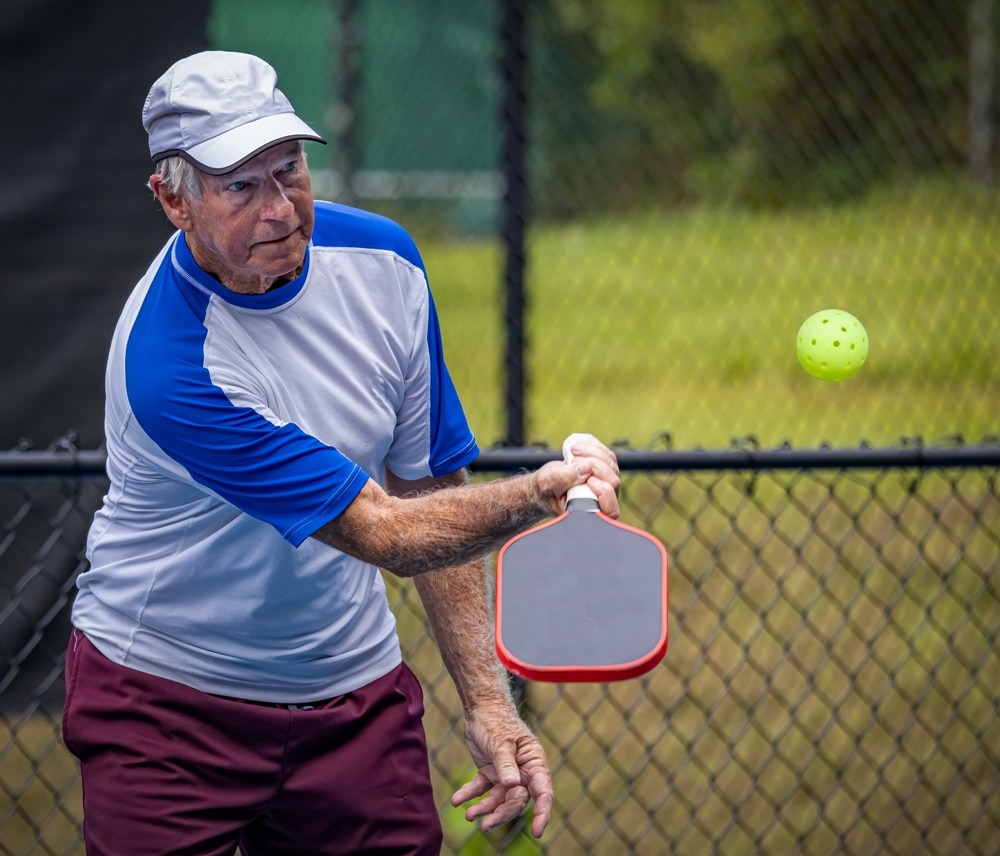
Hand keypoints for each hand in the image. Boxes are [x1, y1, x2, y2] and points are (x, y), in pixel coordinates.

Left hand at [451, 701, 553, 837]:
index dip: (543, 812)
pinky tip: (457, 800)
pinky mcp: (489, 773)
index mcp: (533, 762)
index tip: (538, 831)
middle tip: (486, 825)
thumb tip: (513, 786)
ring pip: (498, 799)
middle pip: (516, 801)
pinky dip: (470, 795)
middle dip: (502, 814)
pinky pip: (481, 789)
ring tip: (468, 815)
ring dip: (484, 808)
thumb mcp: (500, 742)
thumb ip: (506, 764)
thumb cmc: (496, 720)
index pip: (543, 791)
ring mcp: (505, 774)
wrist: (480, 707)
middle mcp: (522, 772)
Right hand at [535, 435, 620, 517]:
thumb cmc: (546, 489)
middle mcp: (602, 500)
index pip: (611, 509)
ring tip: (573, 449)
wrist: (545, 482)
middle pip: (612, 480)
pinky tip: (579, 445)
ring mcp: (606, 484)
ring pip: (611, 464)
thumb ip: (564, 478)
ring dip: (593, 451)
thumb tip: (585, 468)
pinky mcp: (604, 470)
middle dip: (595, 463)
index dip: (604, 492)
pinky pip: (607, 455)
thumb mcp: (548, 483)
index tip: (588, 480)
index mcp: (590, 512)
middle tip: (574, 457)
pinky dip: (594, 446)